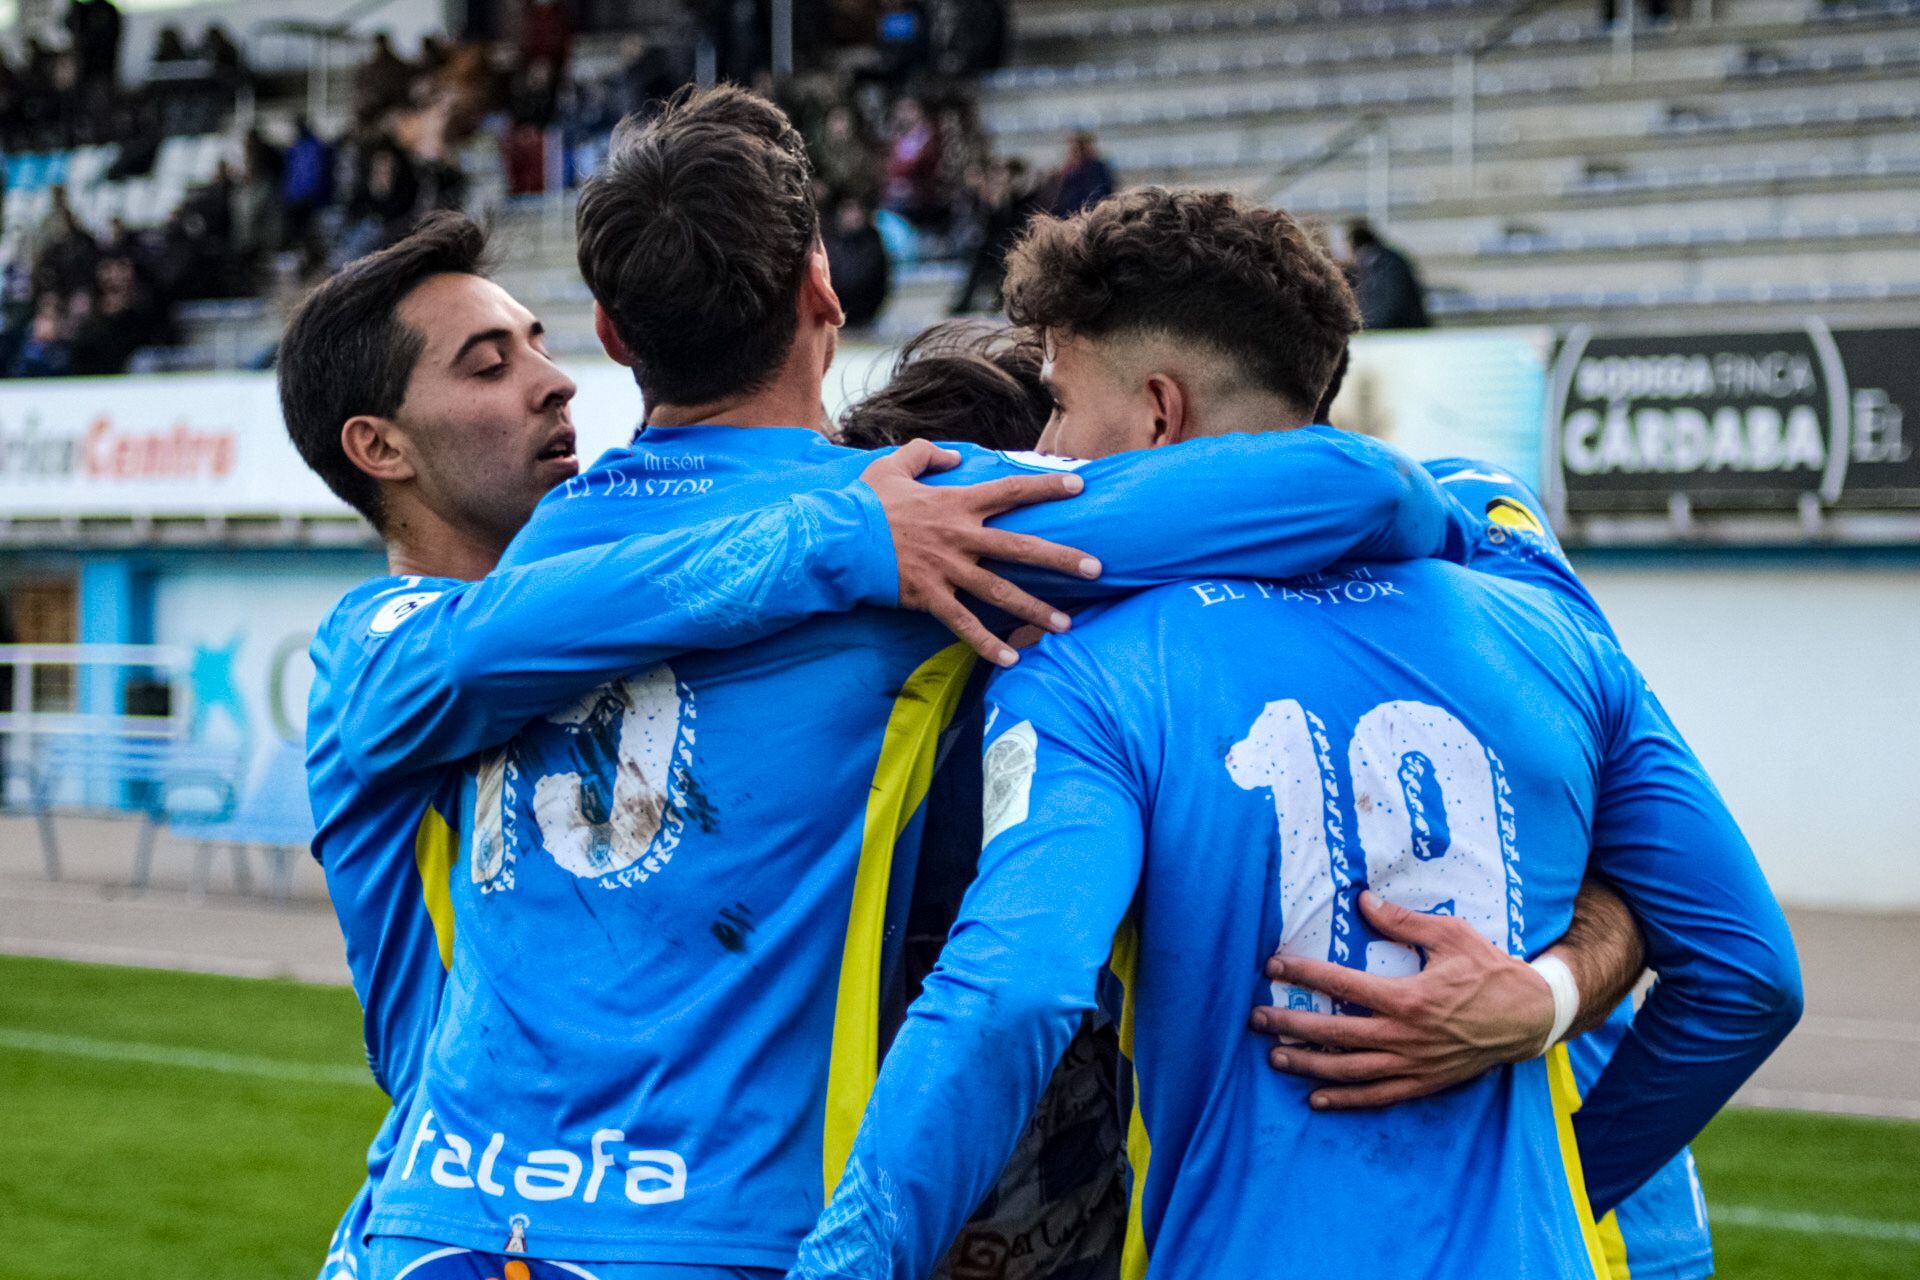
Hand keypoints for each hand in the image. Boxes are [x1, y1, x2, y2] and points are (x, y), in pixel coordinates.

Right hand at [861, 439, 1099, 667]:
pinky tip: (1012, 658)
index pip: (1011, 491)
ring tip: (1067, 624)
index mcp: (956, 503)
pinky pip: (964, 625)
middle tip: (1097, 569)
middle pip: (1021, 547)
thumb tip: (954, 457)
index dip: (1047, 488)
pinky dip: (988, 643)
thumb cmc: (864, 503)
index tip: (1080, 488)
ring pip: (1001, 592)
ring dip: (1036, 609)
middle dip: (1061, 558)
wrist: (836, 540)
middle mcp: (960, 537)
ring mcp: (947, 570)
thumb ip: (926, 454)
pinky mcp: (930, 597)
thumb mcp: (893, 465)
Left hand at [1248, 890, 1553, 1109]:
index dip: (1304, 974)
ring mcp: (1413, 1065)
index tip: (1273, 966)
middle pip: (1335, 1033)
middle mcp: (1405, 1037)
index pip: (1343, 985)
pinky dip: (1344, 1100)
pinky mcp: (1423, 1083)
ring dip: (1309, 1065)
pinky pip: (1377, 1096)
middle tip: (1256, 1019)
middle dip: (1291, 1025)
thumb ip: (1404, 922)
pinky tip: (1315, 1100)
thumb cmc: (1491, 971)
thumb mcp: (1451, 936)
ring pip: (1350, 1070)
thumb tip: (1364, 902)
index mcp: (1408, 998)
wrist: (1530, 1018)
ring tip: (1276, 1058)